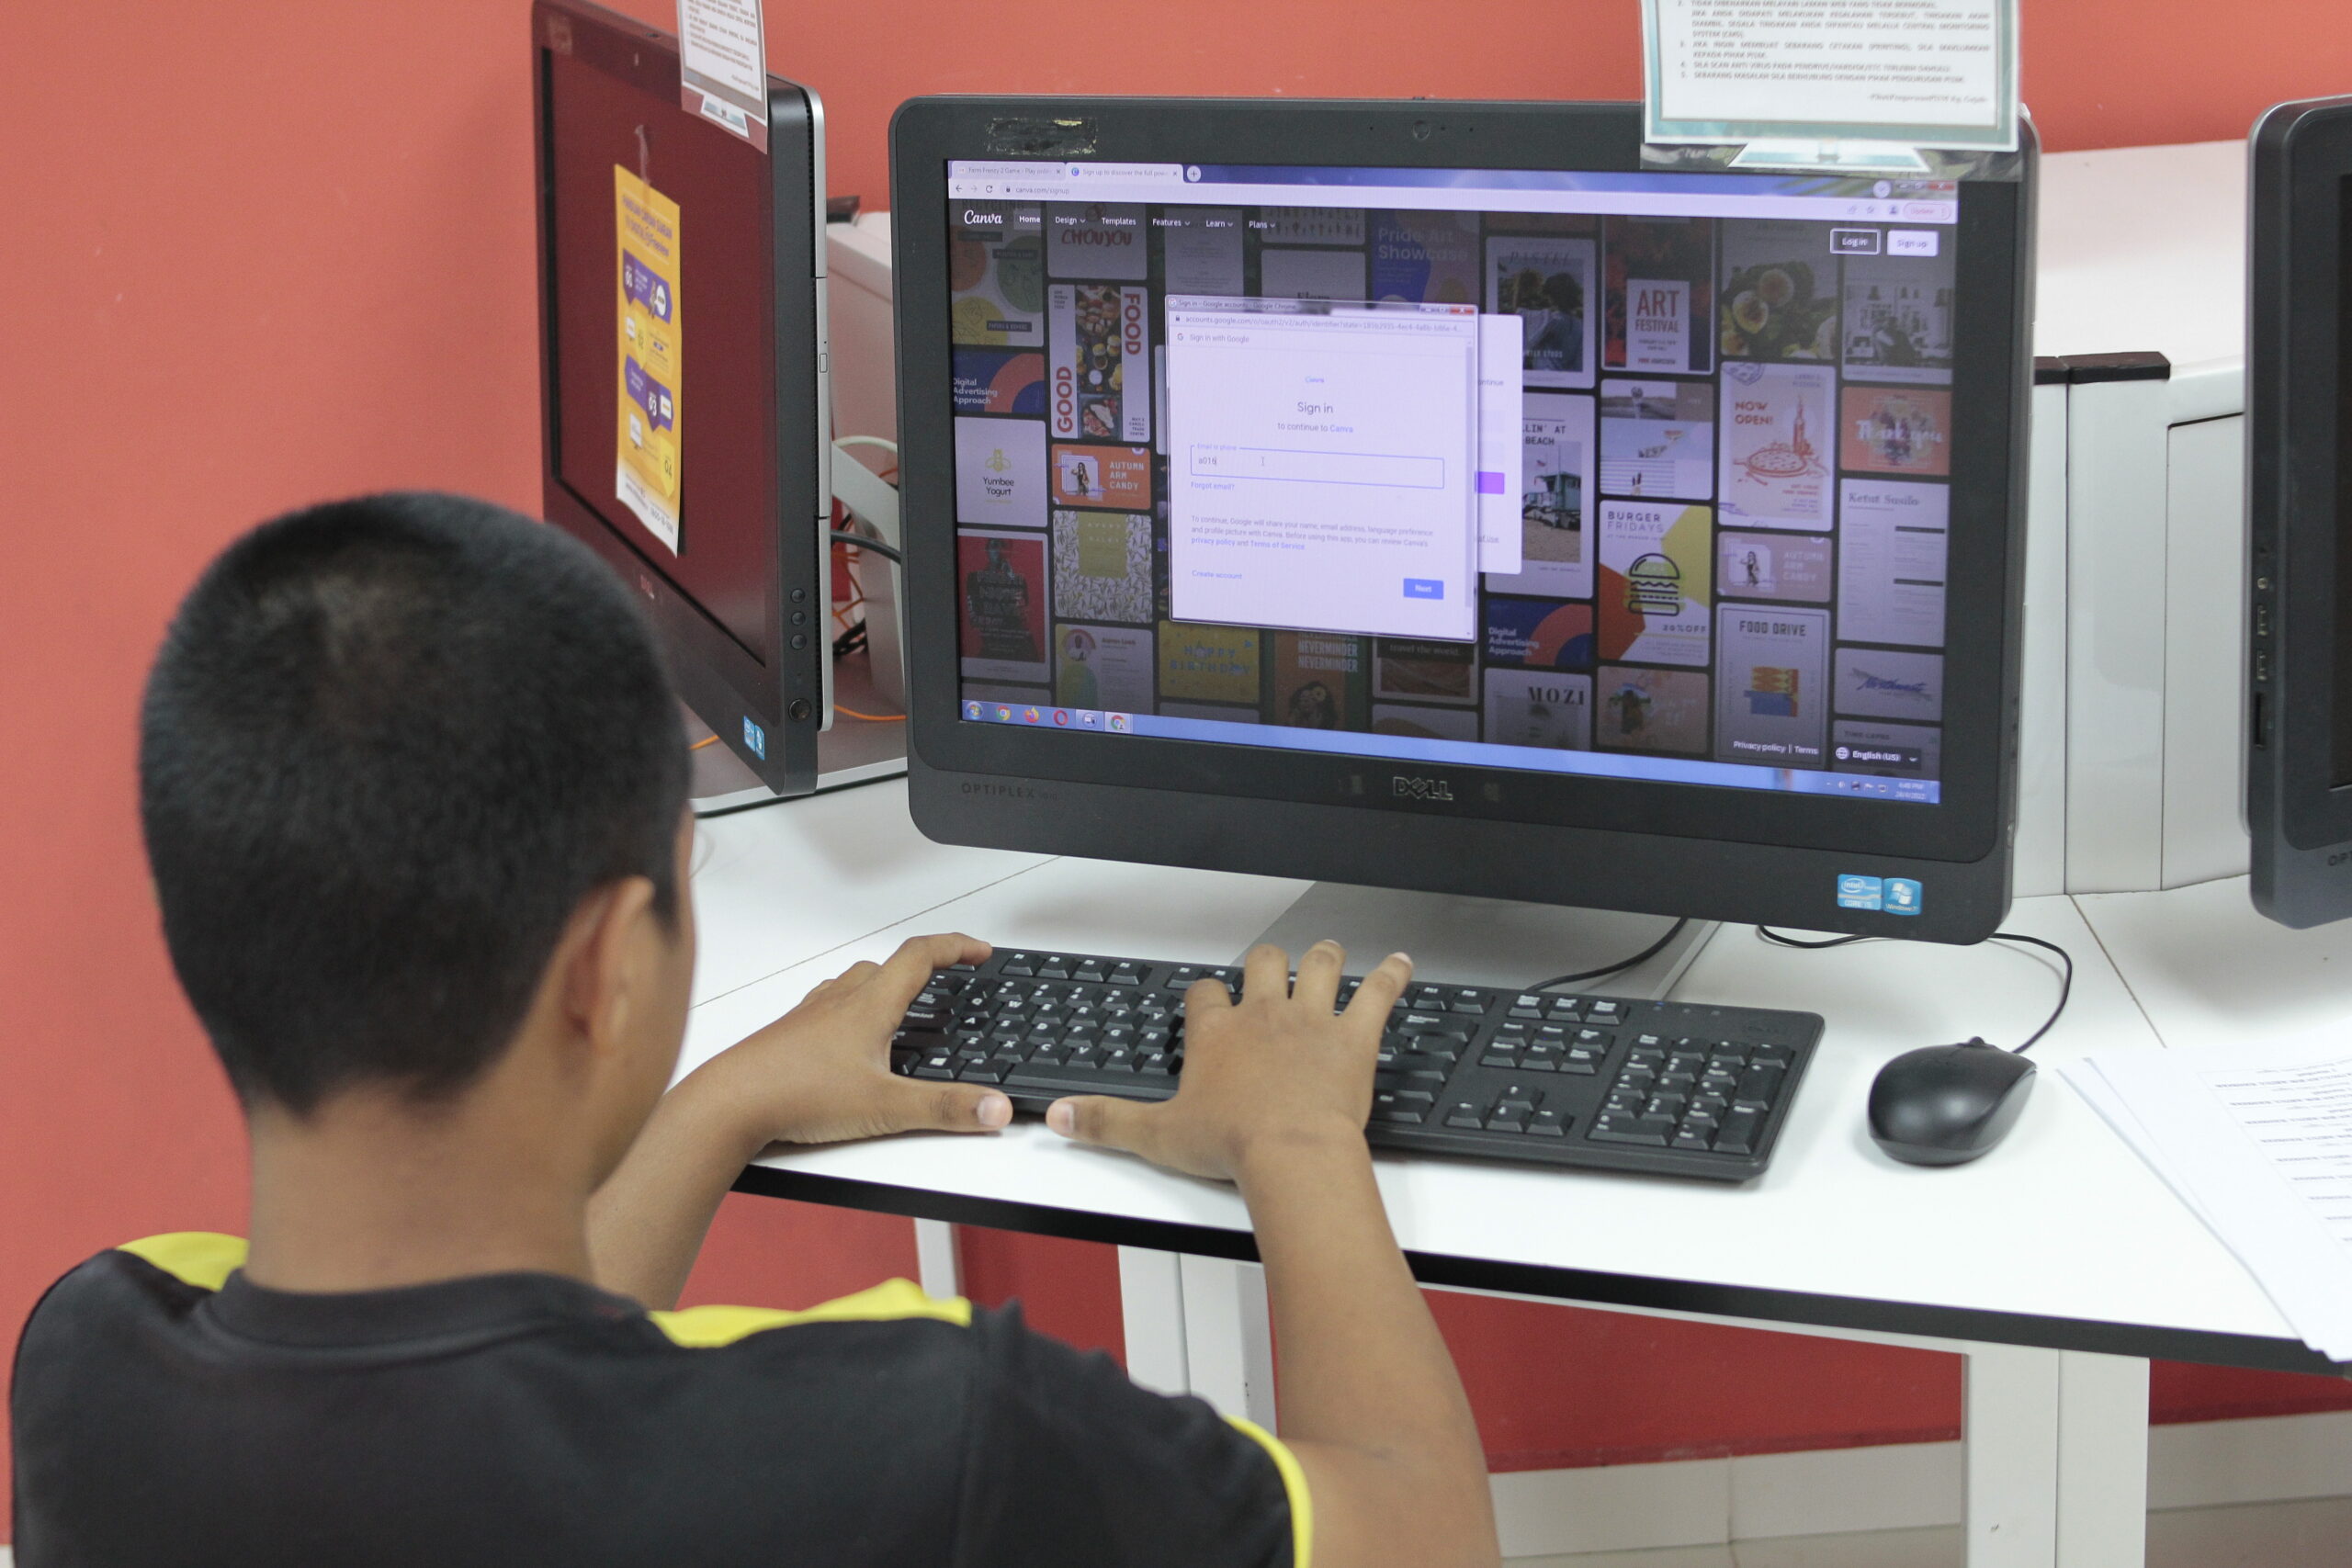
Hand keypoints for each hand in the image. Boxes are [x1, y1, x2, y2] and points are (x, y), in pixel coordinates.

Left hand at [681, 933, 1010, 1149]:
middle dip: (925, 966)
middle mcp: (840, 1000)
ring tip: (905, 1008)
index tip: (980, 951)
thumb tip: (996, 1108)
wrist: (728, 1104)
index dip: (956, 947)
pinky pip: (831, 1007)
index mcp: (869, 1004)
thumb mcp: (885, 1107)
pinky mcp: (792, 1036)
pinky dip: (854, 1011)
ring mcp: (813, 1015)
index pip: (921, 955)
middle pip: (889, 965)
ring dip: (887, 986)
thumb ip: (945, 1109)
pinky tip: (852, 1042)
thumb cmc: (794, 1094)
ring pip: (856, 983)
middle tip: (948, 976)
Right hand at [1047, 941, 1411, 1182]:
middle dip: (1266, 961)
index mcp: (1217, 1034)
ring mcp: (1312, 1020)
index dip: (1207, 997)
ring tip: (1329, 952)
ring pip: (1319, 965)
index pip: (1205, 995)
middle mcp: (1263, 1015)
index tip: (1210, 1003)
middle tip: (1271, 966)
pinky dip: (1394, 975)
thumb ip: (1107, 1122)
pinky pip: (1379, 992)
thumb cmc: (1234, 1145)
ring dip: (1325, 956)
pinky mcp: (1355, 1036)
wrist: (1292, 1153)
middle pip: (1262, 963)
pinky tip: (1403, 964)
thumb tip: (1061, 1118)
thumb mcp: (1157, 1137)